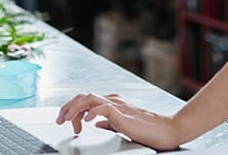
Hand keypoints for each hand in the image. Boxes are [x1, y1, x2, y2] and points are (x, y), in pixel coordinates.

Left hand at [54, 93, 182, 149]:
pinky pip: (103, 108)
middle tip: (59, 119)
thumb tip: (95, 123)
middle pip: (84, 96)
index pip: (86, 100)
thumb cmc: (149, 130)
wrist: (168, 130)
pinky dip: (91, 113)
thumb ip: (109, 123)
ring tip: (66, 120)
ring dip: (74, 108)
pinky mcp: (123, 114)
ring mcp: (119, 106)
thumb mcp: (122, 126)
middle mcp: (114, 101)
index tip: (67, 122)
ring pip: (89, 98)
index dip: (73, 109)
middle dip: (68, 106)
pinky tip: (86, 122)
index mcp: (113, 103)